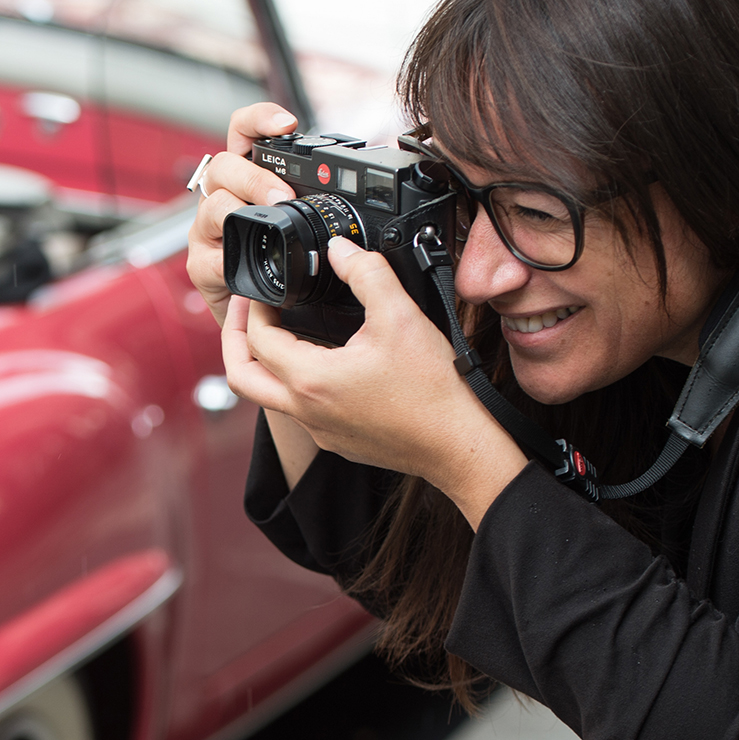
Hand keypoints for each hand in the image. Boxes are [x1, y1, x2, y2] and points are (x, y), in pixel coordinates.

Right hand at [186, 103, 298, 326]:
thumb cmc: (288, 273)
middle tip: (282, 195)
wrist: (263, 322)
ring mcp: (209, 232)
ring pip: (214, 206)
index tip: (286, 123)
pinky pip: (210, 257)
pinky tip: (243, 265)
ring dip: (241, 211)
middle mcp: (223, 200)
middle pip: (225, 167)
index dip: (259, 120)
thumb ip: (319, 212)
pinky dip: (228, 260)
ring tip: (268, 221)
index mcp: (249, 183)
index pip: (243, 135)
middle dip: (254, 176)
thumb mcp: (306, 235)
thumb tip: (359, 206)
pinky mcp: (202, 266)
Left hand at [223, 236, 528, 529]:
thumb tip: (340, 249)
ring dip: (265, 363)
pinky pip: (299, 412)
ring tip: (283, 333)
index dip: (253, 307)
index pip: (256, 339)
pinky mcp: (337, 441)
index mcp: (311, 379)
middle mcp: (306, 411)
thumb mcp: (399, 316)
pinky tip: (322, 364)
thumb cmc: (432, 389)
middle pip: (240, 376)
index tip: (264, 290)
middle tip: (248, 312)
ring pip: (268, 397)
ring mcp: (319, 431)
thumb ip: (366, 273)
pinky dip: (295, 384)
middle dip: (234, 339)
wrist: (456, 443)